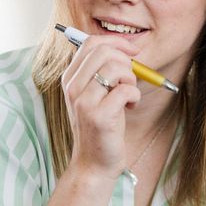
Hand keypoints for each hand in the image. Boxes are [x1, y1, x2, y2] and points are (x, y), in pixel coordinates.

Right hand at [60, 35, 141, 177]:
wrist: (94, 163)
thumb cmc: (100, 127)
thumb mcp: (95, 95)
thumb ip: (102, 71)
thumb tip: (126, 48)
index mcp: (70, 78)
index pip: (90, 43)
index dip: (116, 42)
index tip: (132, 51)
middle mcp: (73, 87)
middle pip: (103, 51)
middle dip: (126, 60)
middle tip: (129, 79)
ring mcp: (84, 102)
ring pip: (116, 68)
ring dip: (131, 79)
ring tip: (129, 95)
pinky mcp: (99, 116)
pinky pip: (125, 90)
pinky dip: (135, 96)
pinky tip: (131, 107)